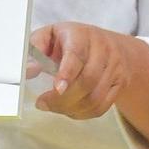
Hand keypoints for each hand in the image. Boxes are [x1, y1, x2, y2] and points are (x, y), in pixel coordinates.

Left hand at [29, 22, 144, 120]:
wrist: (109, 44)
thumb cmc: (72, 40)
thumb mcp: (50, 34)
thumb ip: (35, 48)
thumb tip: (28, 70)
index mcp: (81, 34)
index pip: (76, 55)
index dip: (67, 73)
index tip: (56, 88)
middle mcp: (102, 49)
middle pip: (87, 81)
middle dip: (63, 99)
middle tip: (43, 103)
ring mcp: (114, 67)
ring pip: (95, 97)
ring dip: (71, 108)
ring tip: (54, 107)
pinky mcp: (120, 84)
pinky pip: (102, 107)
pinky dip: (83, 113)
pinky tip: (70, 109)